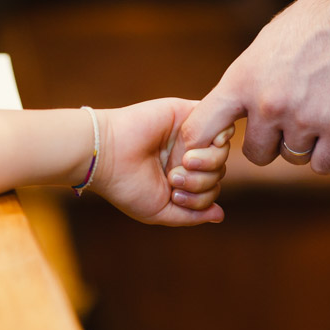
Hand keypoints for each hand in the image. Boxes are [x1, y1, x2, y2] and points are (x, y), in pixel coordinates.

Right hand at [91, 99, 231, 225]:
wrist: (107, 154)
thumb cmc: (128, 186)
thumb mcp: (160, 211)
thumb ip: (192, 215)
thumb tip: (221, 216)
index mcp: (181, 177)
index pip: (212, 188)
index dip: (202, 198)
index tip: (175, 196)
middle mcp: (187, 154)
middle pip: (219, 170)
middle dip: (203, 182)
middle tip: (173, 179)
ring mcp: (189, 134)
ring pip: (222, 149)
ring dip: (206, 163)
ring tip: (179, 165)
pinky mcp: (188, 113)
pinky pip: (219, 122)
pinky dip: (212, 138)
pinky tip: (189, 150)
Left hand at [178, 0, 329, 173]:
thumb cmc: (310, 25)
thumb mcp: (262, 48)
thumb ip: (243, 87)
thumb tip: (227, 121)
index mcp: (241, 81)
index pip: (198, 132)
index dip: (202, 147)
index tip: (214, 147)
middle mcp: (268, 105)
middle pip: (257, 154)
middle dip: (271, 141)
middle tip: (290, 117)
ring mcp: (305, 119)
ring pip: (293, 157)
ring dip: (304, 142)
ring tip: (320, 108)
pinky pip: (323, 165)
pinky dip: (329, 153)